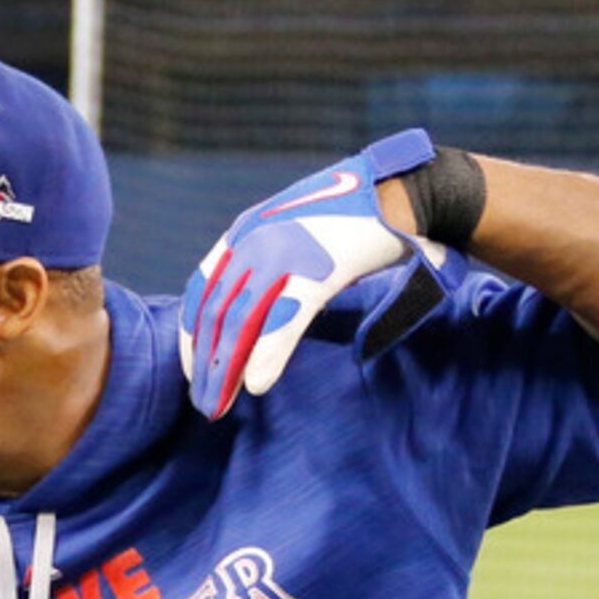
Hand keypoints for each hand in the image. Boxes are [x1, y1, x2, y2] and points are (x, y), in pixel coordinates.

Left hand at [178, 129, 440, 418]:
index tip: (194, 371)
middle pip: (214, 311)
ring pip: (240, 319)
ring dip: (225, 369)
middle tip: (204, 403)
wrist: (406, 192)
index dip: (192, 334)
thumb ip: (274, 268)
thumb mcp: (301, 238)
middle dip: (205, 363)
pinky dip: (266, 354)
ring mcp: (284, 250)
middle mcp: (256, 237)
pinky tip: (257, 384)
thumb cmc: (358, 220)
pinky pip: (282, 317)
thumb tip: (259, 312)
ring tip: (220, 406)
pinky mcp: (317, 267)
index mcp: (248, 229)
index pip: (200, 288)